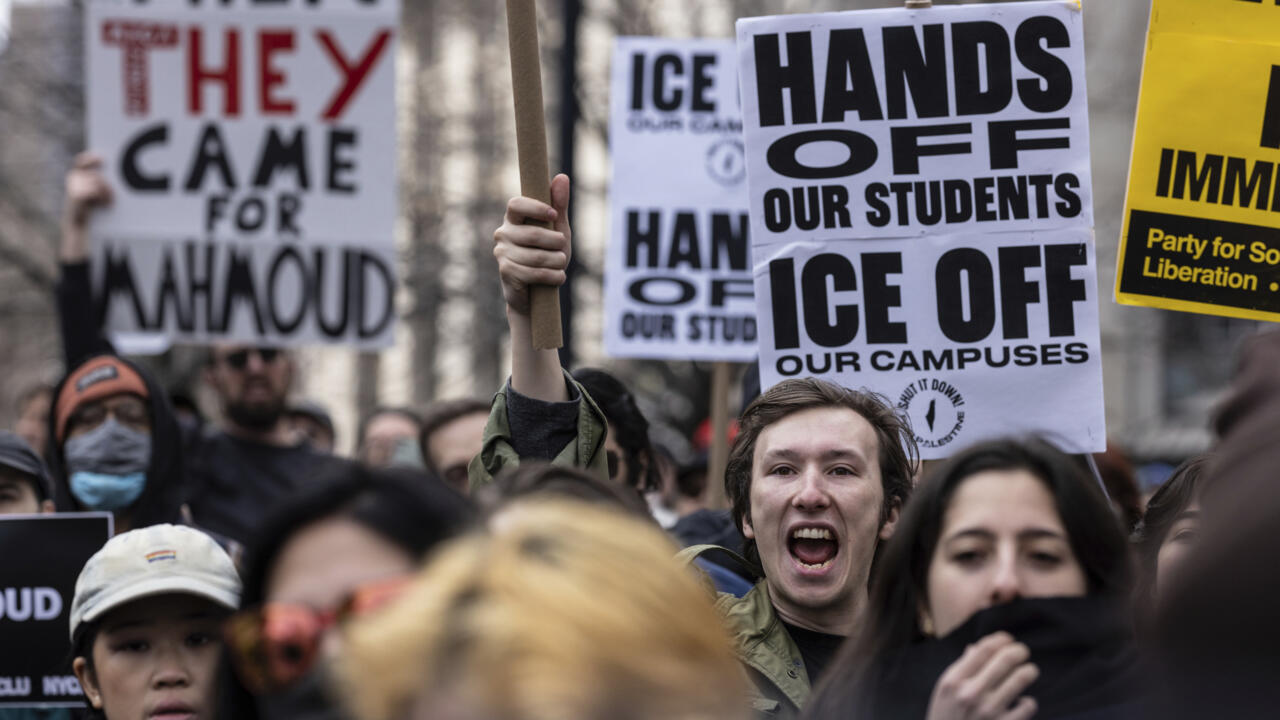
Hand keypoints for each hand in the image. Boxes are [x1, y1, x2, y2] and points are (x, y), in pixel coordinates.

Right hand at [61, 153, 112, 262]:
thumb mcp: (93, 193)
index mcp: (76, 176)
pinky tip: (104, 204)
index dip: (91, 159)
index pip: (82, 162)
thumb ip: (97, 182)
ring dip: (107, 192)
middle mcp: (72, 179)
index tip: (103, 160)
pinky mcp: (76, 195)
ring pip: (97, 182)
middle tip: (111, 195)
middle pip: (96, 175)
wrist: (79, 225)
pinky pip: (95, 191)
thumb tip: (113, 174)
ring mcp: (73, 186)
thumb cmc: (90, 208)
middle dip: (106, 185)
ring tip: (108, 202)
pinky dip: (103, 198)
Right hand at [493, 173, 570, 315]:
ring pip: (536, 256)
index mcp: (513, 219)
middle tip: (563, 248)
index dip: (535, 208)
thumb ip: (559, 206)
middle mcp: (503, 233)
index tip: (554, 215)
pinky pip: (534, 272)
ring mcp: (502, 253)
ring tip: (561, 264)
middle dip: (555, 243)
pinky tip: (558, 277)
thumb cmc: (547, 256)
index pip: (516, 204)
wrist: (535, 293)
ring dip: (557, 262)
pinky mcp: (506, 272)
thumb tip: (562, 176)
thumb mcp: (557, 230)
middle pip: (532, 234)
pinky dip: (552, 276)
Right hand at [925, 632, 1038, 719]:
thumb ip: (961, 668)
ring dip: (1029, 671)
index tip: (1008, 639)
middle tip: (1023, 651)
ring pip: (1021, 678)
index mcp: (954, 680)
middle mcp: (971, 693)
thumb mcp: (944, 691)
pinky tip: (1023, 702)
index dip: (1001, 639)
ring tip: (1029, 671)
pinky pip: (1028, 705)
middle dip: (1019, 651)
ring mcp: (989, 711)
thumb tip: (976, 648)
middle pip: (1005, 659)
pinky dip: (1028, 701)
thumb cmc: (946, 717)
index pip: (984, 649)